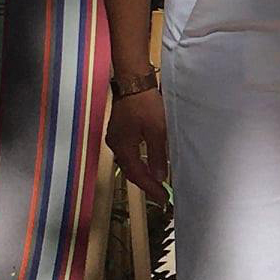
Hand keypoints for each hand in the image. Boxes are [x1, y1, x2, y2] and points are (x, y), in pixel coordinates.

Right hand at [106, 86, 168, 208]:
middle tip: (160, 194)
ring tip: (155, 182)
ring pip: (128, 162)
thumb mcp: (157, 131)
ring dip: (141, 173)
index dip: (150, 189)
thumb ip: (157, 155)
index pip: (137, 175)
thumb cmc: (145, 105)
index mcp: (123, 148)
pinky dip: (138, 161)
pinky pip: (128, 152)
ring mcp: (115, 137)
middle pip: (130, 171)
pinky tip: (146, 162)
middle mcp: (115, 145)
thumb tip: (159, 177)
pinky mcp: (119, 130)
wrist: (133, 81)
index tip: (163, 199)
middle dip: (145, 183)